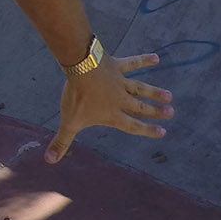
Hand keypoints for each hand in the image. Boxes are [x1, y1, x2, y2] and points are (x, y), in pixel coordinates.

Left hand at [45, 52, 171, 163]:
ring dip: (154, 92)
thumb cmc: (76, 97)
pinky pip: (132, 63)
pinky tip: (156, 58)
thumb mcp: (68, 122)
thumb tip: (49, 161)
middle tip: (171, 112)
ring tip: (169, 95)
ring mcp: (120, 82)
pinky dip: (143, 60)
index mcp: (112, 114)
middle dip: (155, 111)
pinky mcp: (117, 66)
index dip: (147, 130)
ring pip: (141, 88)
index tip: (162, 132)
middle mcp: (120, 99)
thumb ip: (61, 142)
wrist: (81, 69)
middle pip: (140, 107)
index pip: (132, 126)